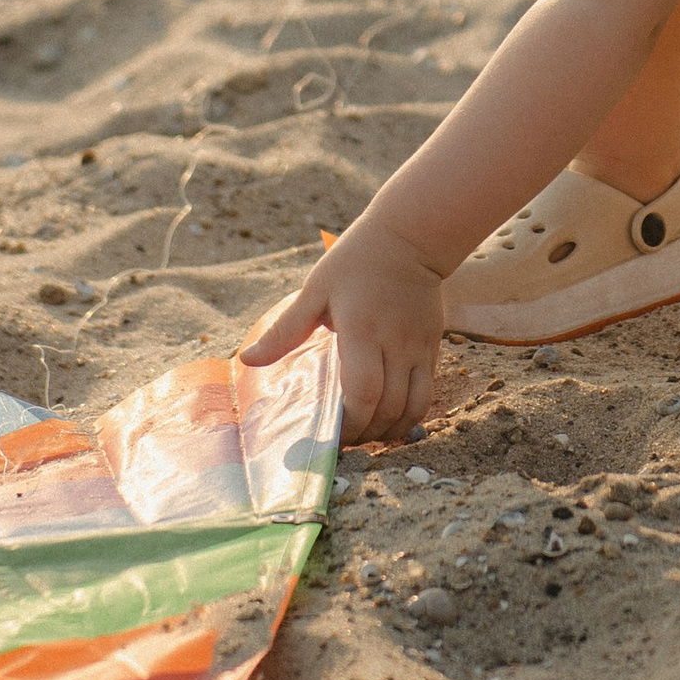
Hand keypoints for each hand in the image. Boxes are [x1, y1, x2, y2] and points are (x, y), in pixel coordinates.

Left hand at [240, 211, 440, 441]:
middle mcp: (395, 344)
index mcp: (361, 331)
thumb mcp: (315, 290)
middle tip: (343, 441)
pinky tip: (390, 420)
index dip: (349, 423)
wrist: (410, 238)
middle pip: (387, 409)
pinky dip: (410, 416)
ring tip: (367, 435)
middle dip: (365, 434)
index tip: (329, 434)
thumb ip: (285, 330)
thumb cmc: (356, 261)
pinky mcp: (434, 347)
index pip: (362, 393)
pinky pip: (427, 393)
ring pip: (412, 408)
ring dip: (389, 431)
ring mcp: (419, 348)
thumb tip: (245, 360)